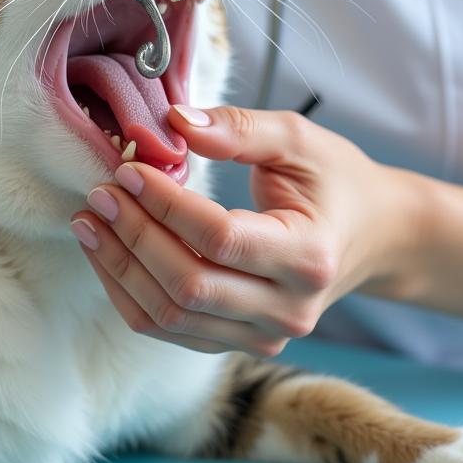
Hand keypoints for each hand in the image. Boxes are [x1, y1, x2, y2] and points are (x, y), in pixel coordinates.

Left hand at [69, 106, 419, 356]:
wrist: (372, 234)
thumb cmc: (335, 179)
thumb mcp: (299, 139)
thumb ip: (239, 128)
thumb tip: (173, 122)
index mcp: (309, 254)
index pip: (220, 238)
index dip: (166, 204)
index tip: (130, 167)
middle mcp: (289, 309)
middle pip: (188, 285)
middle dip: (133, 235)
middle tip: (102, 190)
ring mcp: (265, 334)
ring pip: (171, 316)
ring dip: (120, 267)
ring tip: (90, 220)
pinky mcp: (241, 341)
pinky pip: (172, 329)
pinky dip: (131, 292)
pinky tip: (108, 253)